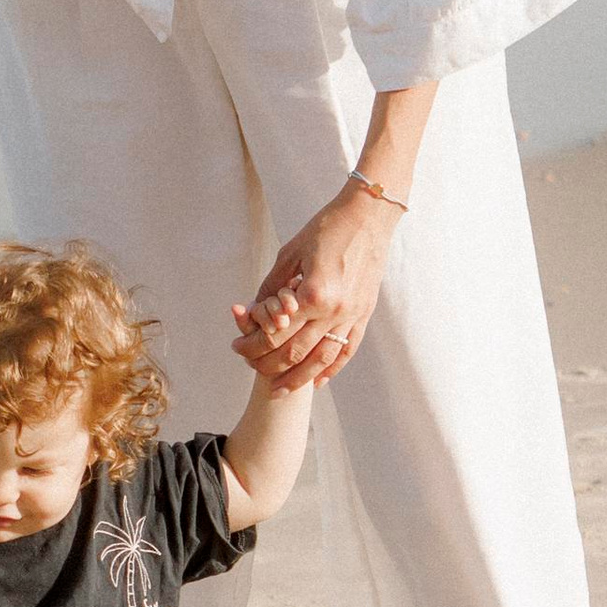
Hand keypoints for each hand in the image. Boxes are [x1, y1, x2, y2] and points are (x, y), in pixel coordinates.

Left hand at [232, 186, 397, 386]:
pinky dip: (331, 369)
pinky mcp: (364, 314)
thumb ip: (271, 286)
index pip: (274, 334)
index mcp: (312, 294)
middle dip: (267, 365)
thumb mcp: (290, 253)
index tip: (237, 346)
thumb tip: (252, 311)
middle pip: (294, 353)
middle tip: (250, 367)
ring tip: (279, 390)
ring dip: (298, 379)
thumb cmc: (326, 227)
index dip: (251, 345)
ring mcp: (352, 315)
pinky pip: (346, 350)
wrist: (369, 215)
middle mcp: (333, 310)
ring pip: (321, 360)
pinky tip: (318, 382)